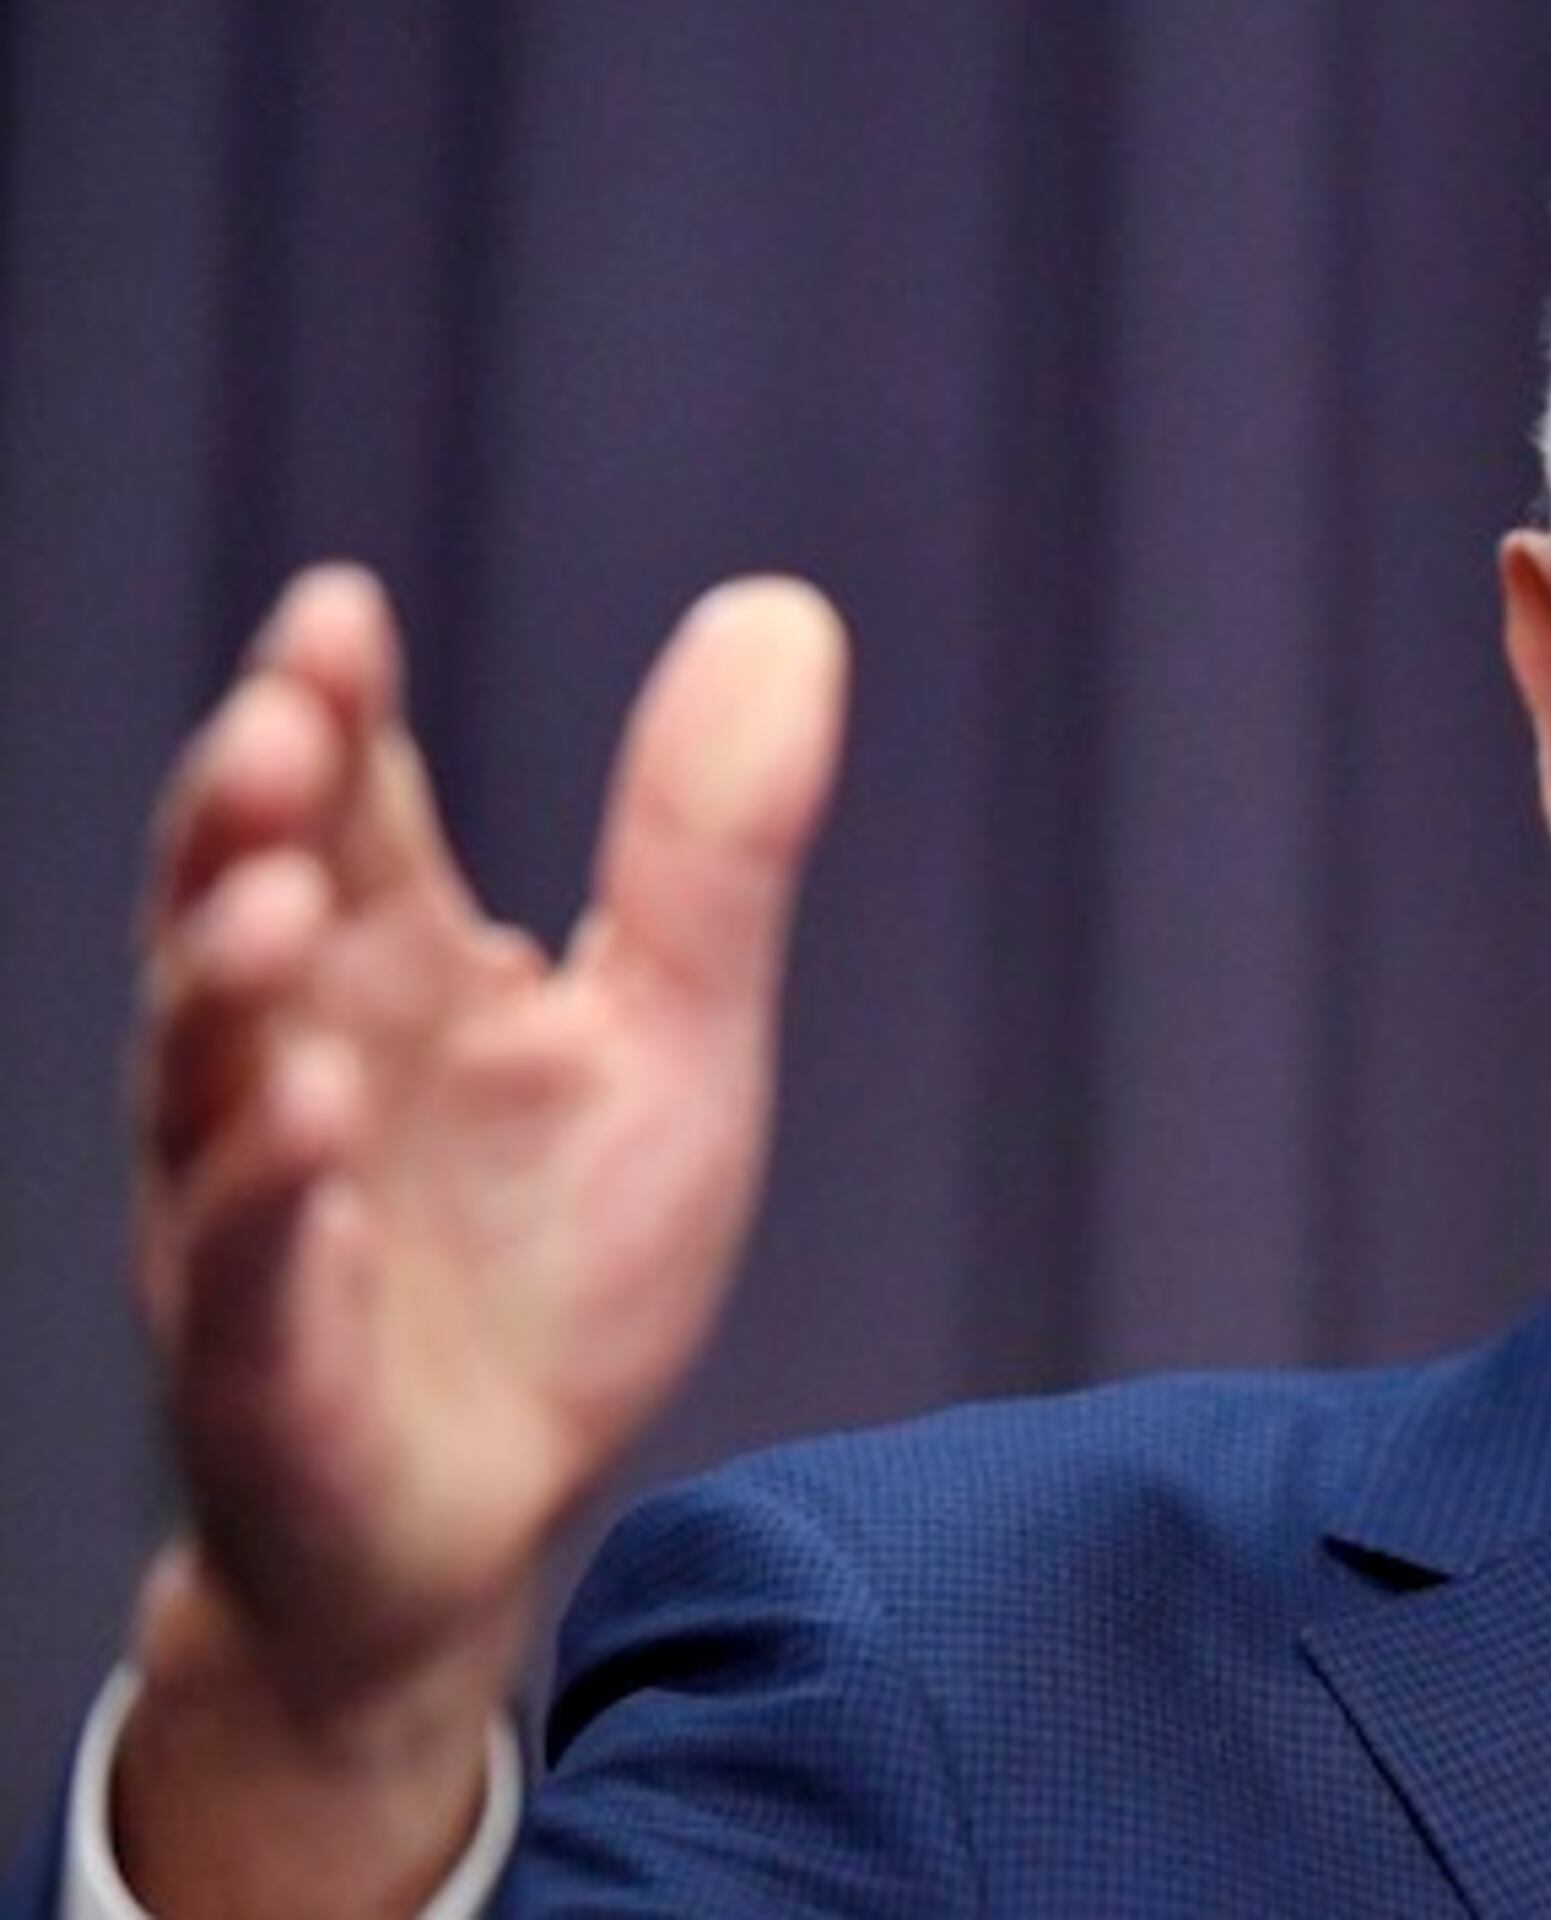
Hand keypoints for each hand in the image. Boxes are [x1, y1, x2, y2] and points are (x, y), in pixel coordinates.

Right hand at [114, 565, 846, 1910]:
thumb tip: (782, 608)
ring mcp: (257, 1212)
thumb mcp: (674, 1031)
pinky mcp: (268, 1361)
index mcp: (391, 970)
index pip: (340, 808)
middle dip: (241, 817)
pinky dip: (269, 1194)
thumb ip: (705, 845)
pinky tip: (305, 1115)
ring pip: (202, 1075)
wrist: (495, 1508)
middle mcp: (293, 1062)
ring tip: (272, 898)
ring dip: (223, 983)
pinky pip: (249, 1269)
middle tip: (285, 720)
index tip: (340, 610)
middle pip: (234, 909)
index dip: (326, 708)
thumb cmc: (559, 1258)